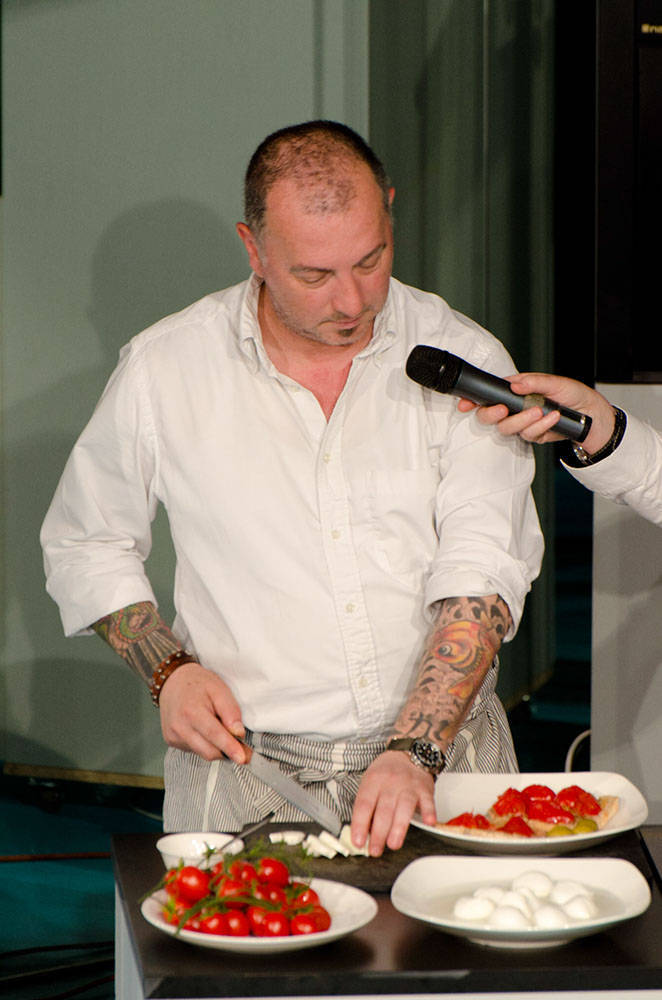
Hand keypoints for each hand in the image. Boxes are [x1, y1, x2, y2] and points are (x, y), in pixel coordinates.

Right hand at [158, 661, 245, 762]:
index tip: (242, 758)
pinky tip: (205, 730)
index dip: (230, 748)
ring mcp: (173, 736)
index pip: (214, 735)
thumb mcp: (219, 689)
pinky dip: (205, 745)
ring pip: (203, 753)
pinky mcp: (171, 740)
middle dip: (227, 752)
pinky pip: (194, 750)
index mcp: (191, 711)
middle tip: (243, 748)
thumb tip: (238, 733)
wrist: (172, 681)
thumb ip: (230, 711)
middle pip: (209, 751)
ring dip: (217, 748)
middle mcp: (179, 727)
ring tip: (221, 731)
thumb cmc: (198, 683)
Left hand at [349, 750, 436, 856]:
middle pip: (383, 809)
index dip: (360, 824)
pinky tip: (428, 822)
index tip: (358, 841)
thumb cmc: (387, 771)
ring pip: (404, 807)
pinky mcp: (425, 789)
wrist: (409, 753)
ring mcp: (409, 785)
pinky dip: (429, 812)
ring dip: (398, 827)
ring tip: (393, 844)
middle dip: (378, 833)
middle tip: (375, 850)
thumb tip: (362, 833)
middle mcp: (391, 782)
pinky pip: (428, 801)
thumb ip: (367, 806)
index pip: (364, 804)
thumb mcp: (370, 781)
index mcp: (373, 780)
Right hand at [458, 372, 615, 452]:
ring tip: (539, 411)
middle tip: (502, 409)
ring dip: (522, 420)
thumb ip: (533, 382)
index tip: (466, 404)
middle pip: (490, 417)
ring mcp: (523, 424)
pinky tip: (552, 417)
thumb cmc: (572, 394)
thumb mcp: (554, 382)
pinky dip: (541, 426)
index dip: (473, 401)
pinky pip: (529, 435)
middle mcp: (515, 408)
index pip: (488, 396)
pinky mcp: (533, 436)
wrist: (591, 414)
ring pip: (508, 429)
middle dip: (492, 414)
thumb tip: (515, 385)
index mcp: (515, 392)